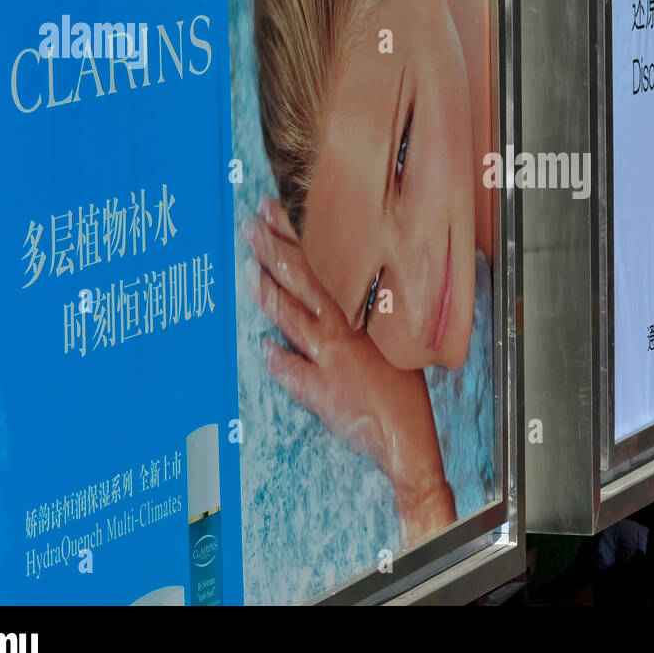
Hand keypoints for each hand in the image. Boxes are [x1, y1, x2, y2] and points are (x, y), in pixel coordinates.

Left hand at [242, 197, 454, 545]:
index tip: (269, 216)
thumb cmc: (402, 395)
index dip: (289, 241)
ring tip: (247, 266)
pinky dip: (277, 359)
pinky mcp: (319, 393)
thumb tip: (338, 309)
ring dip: (267, 292)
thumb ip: (357, 329)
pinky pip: (291, 372)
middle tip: (249, 225)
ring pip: (290, 320)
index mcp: (351, 323)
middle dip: (271, 252)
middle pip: (297, 286)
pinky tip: (262, 346)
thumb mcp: (385, 349)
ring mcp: (326, 363)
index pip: (313, 271)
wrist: (406, 437)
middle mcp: (335, 336)